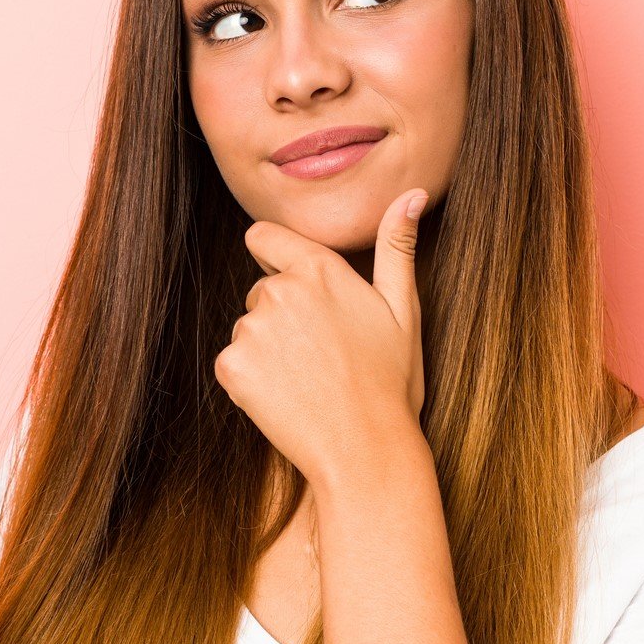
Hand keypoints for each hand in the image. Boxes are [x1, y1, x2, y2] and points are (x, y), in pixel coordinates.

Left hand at [214, 187, 429, 484]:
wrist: (365, 450)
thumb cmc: (390, 382)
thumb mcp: (403, 309)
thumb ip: (396, 247)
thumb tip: (411, 194)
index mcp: (318, 268)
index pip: (262, 236)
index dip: (275, 259)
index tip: (297, 291)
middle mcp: (279, 290)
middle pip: (260, 291)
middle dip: (281, 316)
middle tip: (322, 355)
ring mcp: (252, 328)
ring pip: (248, 330)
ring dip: (268, 352)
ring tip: (308, 381)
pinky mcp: (231, 366)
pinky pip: (233, 365)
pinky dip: (252, 382)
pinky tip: (287, 399)